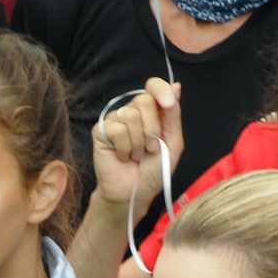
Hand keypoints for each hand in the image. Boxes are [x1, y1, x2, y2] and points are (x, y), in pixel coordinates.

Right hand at [89, 77, 182, 224]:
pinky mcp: (101, 131)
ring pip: (130, 116)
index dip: (160, 90)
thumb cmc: (154, 170)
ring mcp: (115, 120)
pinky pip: (117, 129)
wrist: (135, 192)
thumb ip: (173, 115)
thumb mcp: (172, 143)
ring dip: (139, 142)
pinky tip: (123, 157)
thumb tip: (176, 86)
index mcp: (151, 112)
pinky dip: (125, 148)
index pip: (153, 86)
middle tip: (151, 148)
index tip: (169, 104)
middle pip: (144, 100)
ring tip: (137, 156)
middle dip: (152, 128)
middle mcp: (132, 112)